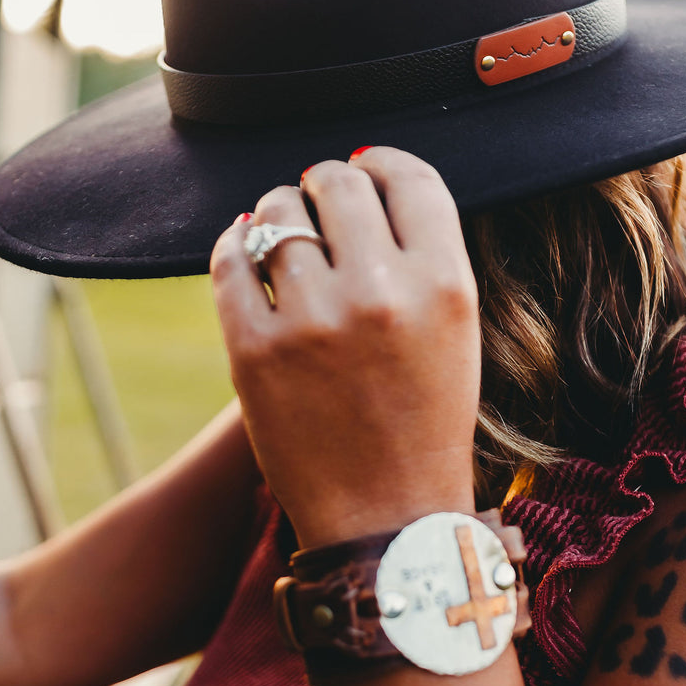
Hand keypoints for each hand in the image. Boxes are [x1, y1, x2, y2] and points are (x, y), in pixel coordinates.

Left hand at [210, 148, 480, 549]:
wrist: (387, 522)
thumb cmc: (425, 424)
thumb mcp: (456, 333)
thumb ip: (421, 258)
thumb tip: (360, 179)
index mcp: (447, 285)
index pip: (410, 178)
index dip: (380, 163)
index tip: (363, 169)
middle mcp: (383, 293)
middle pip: (338, 183)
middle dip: (323, 185)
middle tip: (318, 204)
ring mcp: (314, 321)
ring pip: (278, 214)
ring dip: (278, 216)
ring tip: (283, 237)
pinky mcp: (254, 351)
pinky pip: (229, 262)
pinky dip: (234, 248)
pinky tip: (245, 254)